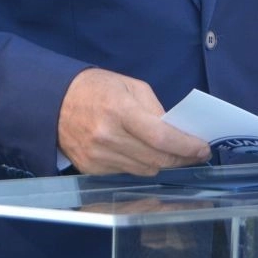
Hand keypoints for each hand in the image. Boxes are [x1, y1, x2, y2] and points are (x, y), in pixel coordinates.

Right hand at [57, 68, 210, 175]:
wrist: (54, 102)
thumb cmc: (97, 88)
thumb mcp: (130, 85)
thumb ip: (155, 109)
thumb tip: (176, 132)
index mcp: (120, 111)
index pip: (161, 137)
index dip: (186, 146)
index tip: (203, 148)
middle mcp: (108, 138)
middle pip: (156, 159)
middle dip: (181, 158)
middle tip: (195, 153)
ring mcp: (98, 157)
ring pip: (145, 170)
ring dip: (163, 163)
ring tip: (174, 153)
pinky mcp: (91, 169)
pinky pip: (127, 173)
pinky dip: (141, 164)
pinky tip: (145, 154)